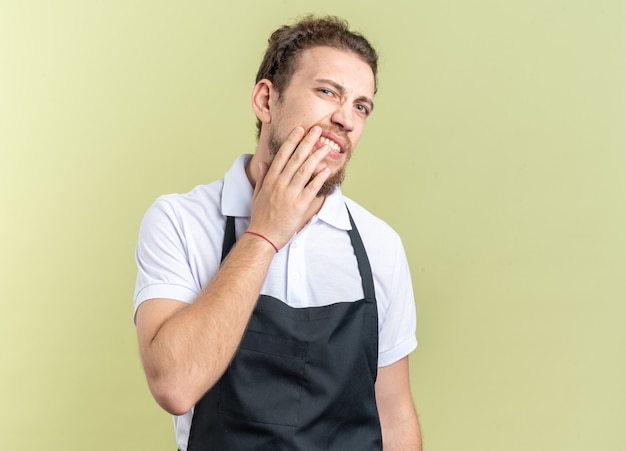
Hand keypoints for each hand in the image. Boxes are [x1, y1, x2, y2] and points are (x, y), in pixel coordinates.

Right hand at [248, 126, 330, 249]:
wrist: (263, 236)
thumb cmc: (260, 216)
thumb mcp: (257, 194)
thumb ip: (262, 177)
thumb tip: (263, 163)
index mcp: (270, 180)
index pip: (282, 155)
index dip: (291, 141)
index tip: (299, 130)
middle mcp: (280, 184)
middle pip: (296, 159)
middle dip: (307, 142)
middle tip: (317, 130)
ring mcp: (290, 195)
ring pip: (305, 171)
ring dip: (316, 156)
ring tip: (326, 146)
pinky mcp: (299, 206)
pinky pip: (311, 189)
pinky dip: (319, 178)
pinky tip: (326, 169)